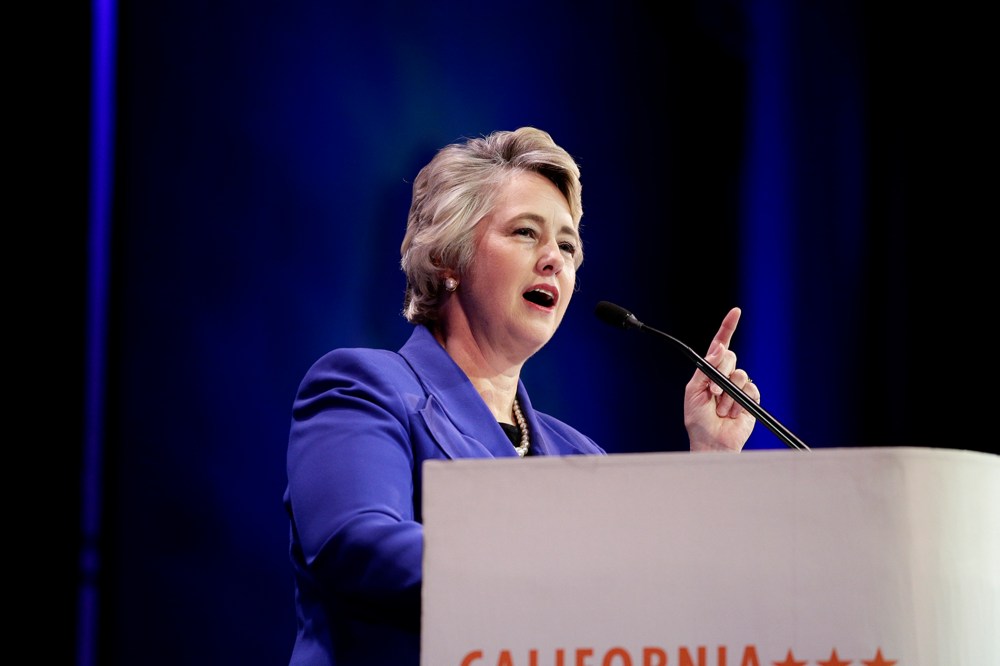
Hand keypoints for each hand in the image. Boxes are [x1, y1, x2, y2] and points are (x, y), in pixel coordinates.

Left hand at [683, 307, 758, 451]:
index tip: (736, 312)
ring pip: (740, 374)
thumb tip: (719, 347)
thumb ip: (706, 368)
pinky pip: (750, 390)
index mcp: (710, 371)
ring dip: (727, 394)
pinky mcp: (751, 399)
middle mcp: (725, 376)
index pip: (720, 345)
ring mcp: (739, 387)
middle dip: (720, 373)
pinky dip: (738, 402)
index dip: (728, 327)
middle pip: (730, 357)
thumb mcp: (694, 389)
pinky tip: (731, 414)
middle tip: (712, 392)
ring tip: (720, 409)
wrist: (711, 441)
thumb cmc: (697, 419)